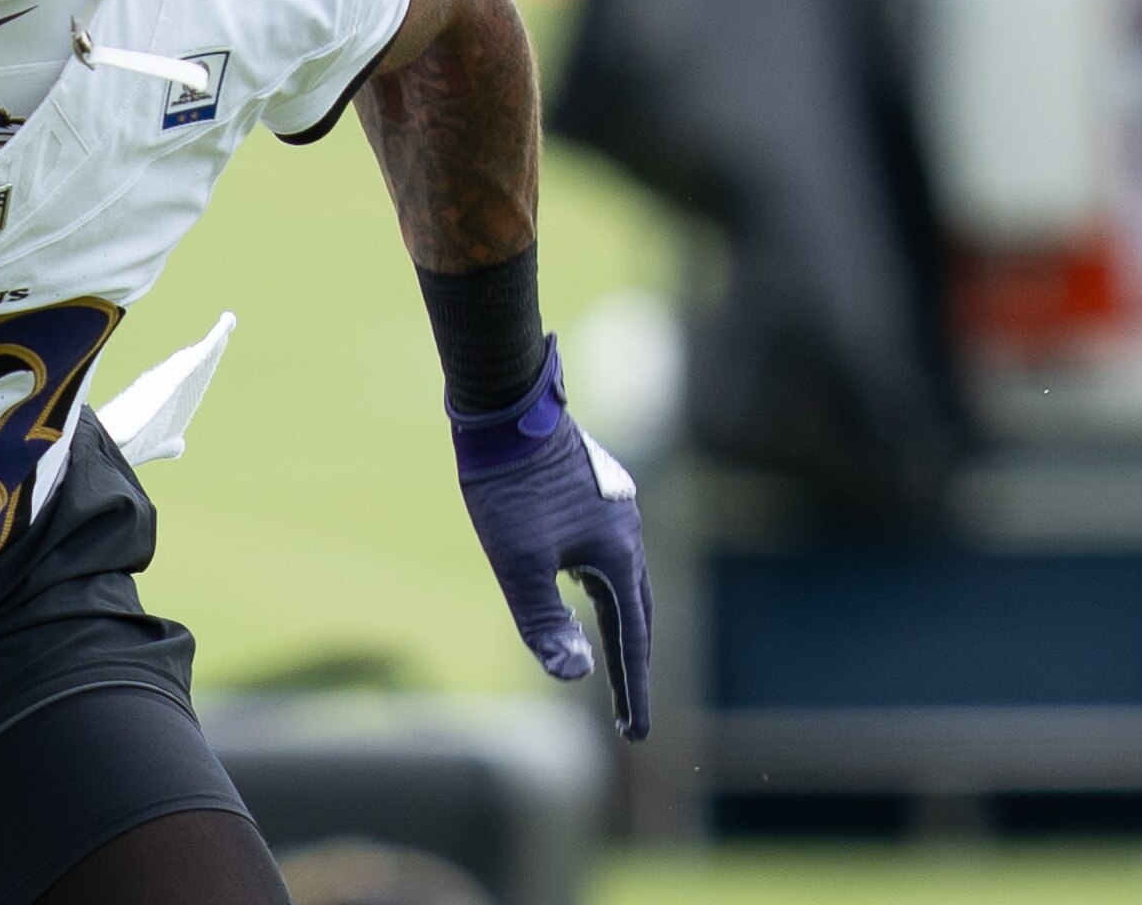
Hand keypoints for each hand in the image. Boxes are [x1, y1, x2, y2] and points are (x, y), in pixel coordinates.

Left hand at [451, 341, 651, 740]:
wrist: (504, 406)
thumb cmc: (508, 486)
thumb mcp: (518, 563)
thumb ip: (545, 622)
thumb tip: (575, 676)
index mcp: (619, 550)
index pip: (634, 636)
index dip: (633, 688)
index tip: (635, 734)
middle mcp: (628, 528)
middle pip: (638, 610)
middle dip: (633, 663)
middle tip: (629, 713)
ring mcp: (613, 506)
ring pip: (625, 578)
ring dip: (622, 621)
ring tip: (612, 657)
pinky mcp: (593, 491)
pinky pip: (609, 551)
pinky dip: (605, 585)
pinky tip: (581, 582)